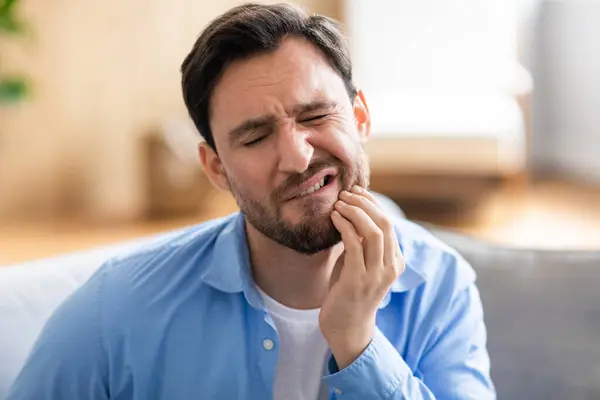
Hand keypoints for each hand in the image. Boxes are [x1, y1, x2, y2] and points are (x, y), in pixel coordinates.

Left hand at [319, 186, 404, 369]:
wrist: (346, 327)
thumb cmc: (349, 292)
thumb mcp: (359, 263)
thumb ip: (360, 242)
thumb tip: (350, 213)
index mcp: (395, 262)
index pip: (389, 224)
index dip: (373, 204)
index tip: (357, 192)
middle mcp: (390, 267)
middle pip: (385, 224)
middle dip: (364, 203)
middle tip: (346, 194)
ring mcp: (376, 275)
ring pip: (373, 232)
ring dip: (354, 212)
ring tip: (338, 203)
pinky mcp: (358, 280)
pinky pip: (354, 245)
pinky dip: (344, 226)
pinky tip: (334, 218)